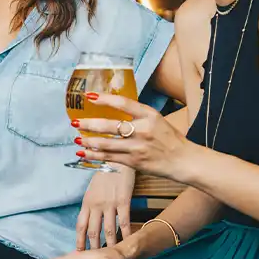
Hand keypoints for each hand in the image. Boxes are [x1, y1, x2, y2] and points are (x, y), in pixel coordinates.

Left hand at [71, 93, 191, 177]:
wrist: (183, 160)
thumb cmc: (170, 139)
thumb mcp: (157, 120)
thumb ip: (137, 115)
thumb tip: (114, 110)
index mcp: (149, 115)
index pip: (123, 104)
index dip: (104, 99)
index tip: (89, 96)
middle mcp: (143, 130)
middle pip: (110, 126)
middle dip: (89, 124)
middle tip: (75, 122)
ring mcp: (137, 147)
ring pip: (106, 144)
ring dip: (88, 141)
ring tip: (77, 139)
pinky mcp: (134, 162)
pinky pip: (109, 158)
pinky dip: (94, 155)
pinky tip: (84, 153)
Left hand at [76, 165, 134, 249]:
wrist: (118, 158)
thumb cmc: (106, 172)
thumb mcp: (94, 188)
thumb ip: (92, 204)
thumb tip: (92, 218)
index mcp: (87, 201)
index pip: (80, 226)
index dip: (79, 240)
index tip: (79, 252)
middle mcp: (96, 204)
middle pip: (93, 231)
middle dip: (93, 247)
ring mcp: (110, 204)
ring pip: (108, 230)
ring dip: (109, 245)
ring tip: (111, 256)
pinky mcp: (123, 201)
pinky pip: (124, 222)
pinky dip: (126, 234)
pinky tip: (127, 242)